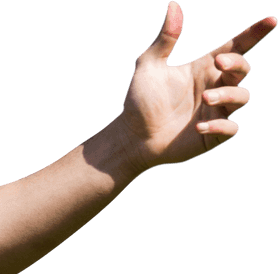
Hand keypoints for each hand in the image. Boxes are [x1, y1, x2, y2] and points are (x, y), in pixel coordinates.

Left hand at [115, 2, 276, 171]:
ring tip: (206, 98)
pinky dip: (220, 126)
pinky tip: (198, 126)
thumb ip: (165, 39)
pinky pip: (230, 128)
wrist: (132, 139)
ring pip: (242, 97)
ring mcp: (215, 111)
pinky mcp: (212, 135)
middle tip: (219, 63)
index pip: (236, 47)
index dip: (254, 34)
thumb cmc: (139, 102)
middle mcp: (214, 87)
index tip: (271, 21)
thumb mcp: (148, 67)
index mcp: (203, 68)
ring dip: (228, 95)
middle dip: (237, 63)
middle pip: (243, 69)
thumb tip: (173, 5)